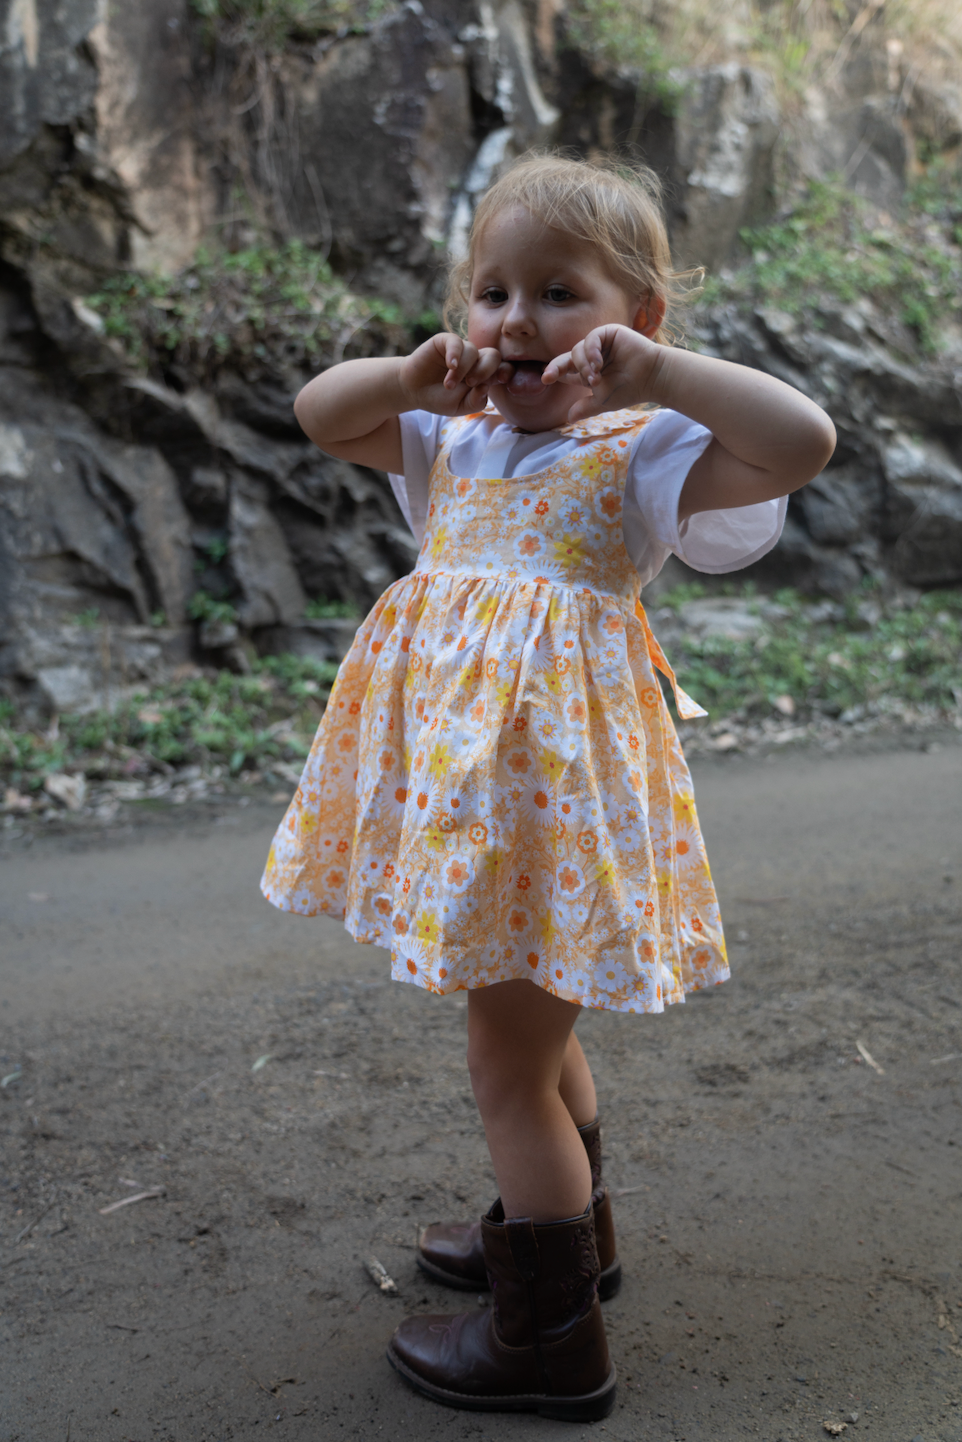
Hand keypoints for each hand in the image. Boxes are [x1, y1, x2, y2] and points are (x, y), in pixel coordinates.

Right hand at [398, 333, 512, 416]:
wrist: (414, 391)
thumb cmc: (439, 398)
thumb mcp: (460, 407)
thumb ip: (476, 401)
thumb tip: (486, 387)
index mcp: (483, 375)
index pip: (502, 368)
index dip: (506, 372)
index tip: (500, 379)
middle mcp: (475, 360)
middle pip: (493, 356)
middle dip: (485, 370)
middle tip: (471, 383)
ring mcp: (461, 350)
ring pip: (473, 352)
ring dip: (462, 370)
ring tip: (448, 385)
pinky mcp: (445, 342)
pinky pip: (456, 342)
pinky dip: (455, 354)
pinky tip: (450, 366)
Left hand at [541, 324, 663, 422]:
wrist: (650, 378)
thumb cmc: (629, 389)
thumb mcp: (602, 401)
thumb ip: (585, 407)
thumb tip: (568, 418)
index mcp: (588, 371)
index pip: (566, 370)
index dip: (555, 372)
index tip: (545, 379)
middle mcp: (592, 356)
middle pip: (567, 358)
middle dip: (562, 368)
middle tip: (563, 378)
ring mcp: (600, 344)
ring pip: (578, 349)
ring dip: (584, 366)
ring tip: (597, 378)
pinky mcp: (608, 333)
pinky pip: (590, 338)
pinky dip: (591, 351)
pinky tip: (599, 364)